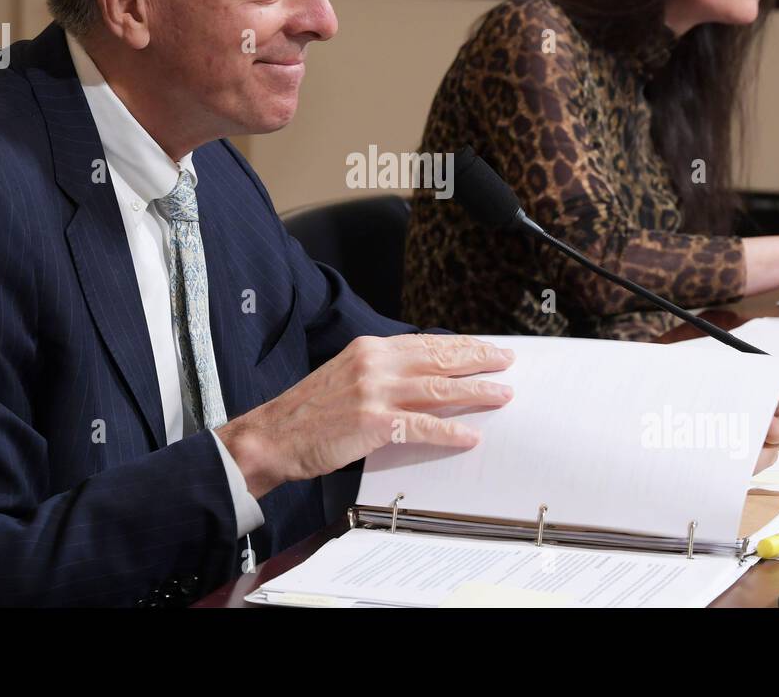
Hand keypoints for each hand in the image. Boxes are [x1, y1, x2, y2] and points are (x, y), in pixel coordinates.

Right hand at [216, 334, 514, 497]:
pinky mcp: (373, 422)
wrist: (271, 436)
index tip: (484, 347)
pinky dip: (451, 431)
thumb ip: (380, 372)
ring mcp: (374, 392)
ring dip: (477, 392)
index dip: (461, 345)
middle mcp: (375, 363)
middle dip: (479, 359)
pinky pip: (423, 426)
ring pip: (439, 389)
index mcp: (369, 348)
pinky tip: (470, 435)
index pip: (426, 342)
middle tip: (506, 362)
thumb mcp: (344, 375)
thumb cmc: (306, 413)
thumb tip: (420, 378)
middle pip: (439, 358)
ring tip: (502, 394)